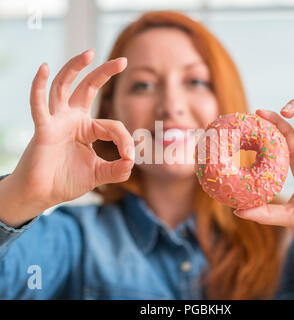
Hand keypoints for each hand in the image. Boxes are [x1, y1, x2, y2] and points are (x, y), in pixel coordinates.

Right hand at [11, 50, 133, 210]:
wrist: (42, 194)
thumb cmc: (66, 181)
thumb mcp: (98, 174)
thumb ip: (117, 170)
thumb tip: (133, 162)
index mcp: (87, 129)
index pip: (113, 126)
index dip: (124, 140)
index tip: (129, 157)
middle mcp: (73, 120)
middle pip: (88, 88)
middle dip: (104, 73)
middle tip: (123, 60)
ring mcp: (57, 121)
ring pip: (64, 87)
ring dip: (74, 68)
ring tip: (89, 53)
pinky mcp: (44, 129)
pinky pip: (40, 105)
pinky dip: (39, 87)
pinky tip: (44, 68)